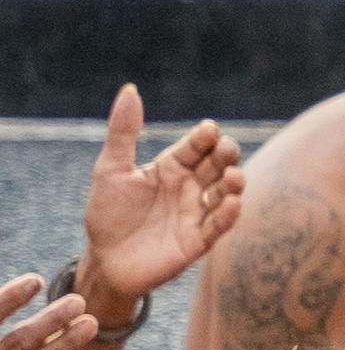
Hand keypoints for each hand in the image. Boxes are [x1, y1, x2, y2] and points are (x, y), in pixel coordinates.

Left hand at [78, 85, 242, 310]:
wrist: (105, 259)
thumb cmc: (107, 213)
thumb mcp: (110, 168)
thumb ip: (123, 131)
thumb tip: (130, 89)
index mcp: (171, 167)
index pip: (195, 146)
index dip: (204, 137)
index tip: (208, 130)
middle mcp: (190, 187)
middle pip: (217, 165)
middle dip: (226, 155)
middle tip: (226, 149)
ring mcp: (197, 213)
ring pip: (226, 192)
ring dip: (234, 183)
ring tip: (234, 177)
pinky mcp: (199, 240)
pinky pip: (220, 225)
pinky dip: (228, 214)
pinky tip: (230, 204)